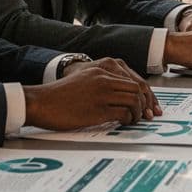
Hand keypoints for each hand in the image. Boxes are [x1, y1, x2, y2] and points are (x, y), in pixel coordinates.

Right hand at [23, 57, 160, 129]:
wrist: (41, 102)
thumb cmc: (60, 95)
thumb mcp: (84, 79)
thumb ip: (102, 82)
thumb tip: (121, 95)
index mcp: (102, 69)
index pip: (134, 79)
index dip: (146, 94)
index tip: (150, 104)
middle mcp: (104, 79)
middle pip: (138, 89)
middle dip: (146, 104)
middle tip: (148, 115)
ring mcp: (101, 94)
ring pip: (134, 101)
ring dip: (138, 113)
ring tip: (133, 120)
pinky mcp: (97, 110)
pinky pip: (123, 114)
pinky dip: (128, 120)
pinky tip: (123, 123)